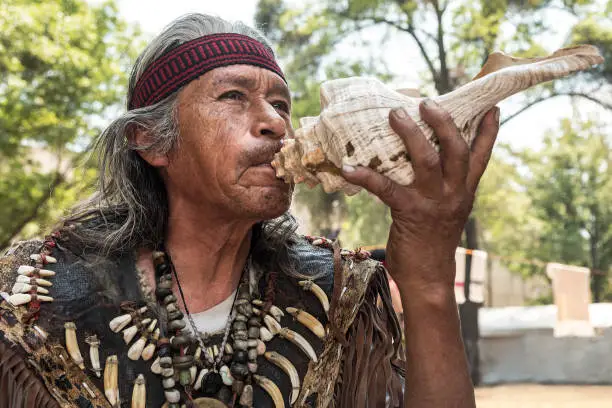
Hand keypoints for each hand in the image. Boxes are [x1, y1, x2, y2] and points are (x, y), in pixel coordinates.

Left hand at [342, 99, 499, 291]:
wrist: (428, 278)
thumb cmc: (432, 241)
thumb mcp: (446, 210)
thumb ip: (443, 187)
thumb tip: (424, 159)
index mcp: (464, 191)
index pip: (481, 157)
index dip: (488, 132)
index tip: (492, 106)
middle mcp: (454, 194)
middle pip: (456, 149)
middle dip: (443, 122)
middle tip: (427, 102)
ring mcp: (433, 203)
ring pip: (426, 159)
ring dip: (410, 134)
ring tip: (395, 114)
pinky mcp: (409, 213)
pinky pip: (386, 188)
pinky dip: (365, 176)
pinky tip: (348, 167)